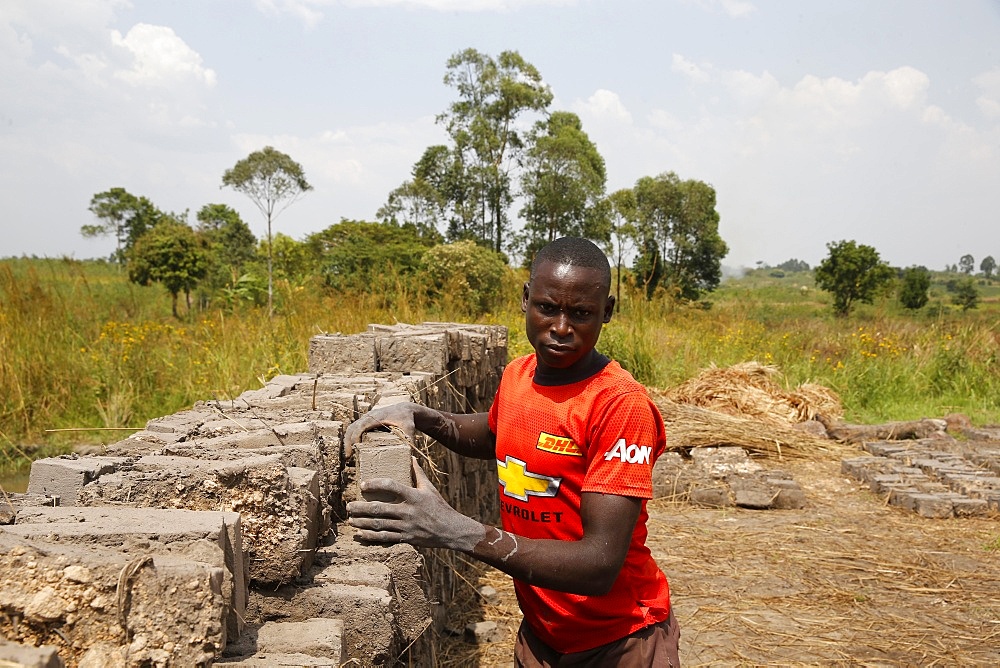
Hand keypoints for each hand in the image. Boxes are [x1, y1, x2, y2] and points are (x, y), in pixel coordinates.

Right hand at [343, 402, 418, 458]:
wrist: (405, 409)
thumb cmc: (406, 418)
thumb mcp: (409, 428)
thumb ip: (409, 439)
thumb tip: (410, 454)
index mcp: (377, 417)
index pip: (362, 425)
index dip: (356, 435)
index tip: (355, 447)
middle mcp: (369, 416)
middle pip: (353, 427)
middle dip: (348, 441)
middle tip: (348, 456)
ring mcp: (366, 418)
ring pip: (351, 428)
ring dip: (348, 440)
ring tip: (349, 455)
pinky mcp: (366, 421)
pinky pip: (354, 428)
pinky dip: (351, 438)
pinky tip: (353, 449)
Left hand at [347, 458, 483, 550]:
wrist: (451, 531)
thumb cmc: (440, 507)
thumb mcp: (430, 488)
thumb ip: (418, 474)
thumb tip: (411, 458)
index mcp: (414, 496)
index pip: (391, 486)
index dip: (375, 484)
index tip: (363, 485)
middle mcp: (408, 511)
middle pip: (379, 509)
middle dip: (361, 508)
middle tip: (348, 506)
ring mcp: (406, 526)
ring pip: (379, 524)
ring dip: (362, 522)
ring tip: (351, 520)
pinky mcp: (406, 538)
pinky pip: (385, 538)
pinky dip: (371, 536)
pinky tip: (360, 534)